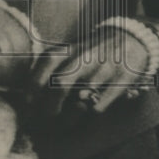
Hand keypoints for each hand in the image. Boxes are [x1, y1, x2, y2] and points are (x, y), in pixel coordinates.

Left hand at [32, 29, 150, 120]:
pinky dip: (89, 114)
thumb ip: (50, 68)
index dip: (32, 87)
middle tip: (48, 116)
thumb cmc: (91, 52)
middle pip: (60, 86)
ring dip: (69, 116)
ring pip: (80, 102)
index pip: (44, 66)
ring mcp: (103, 69)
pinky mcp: (121, 82)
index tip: (27, 103)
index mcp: (68, 49)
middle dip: (49, 107)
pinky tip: (87, 110)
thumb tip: (27, 96)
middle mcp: (84, 57)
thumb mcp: (69, 51)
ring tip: (66, 119)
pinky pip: (98, 108)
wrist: (132, 39)